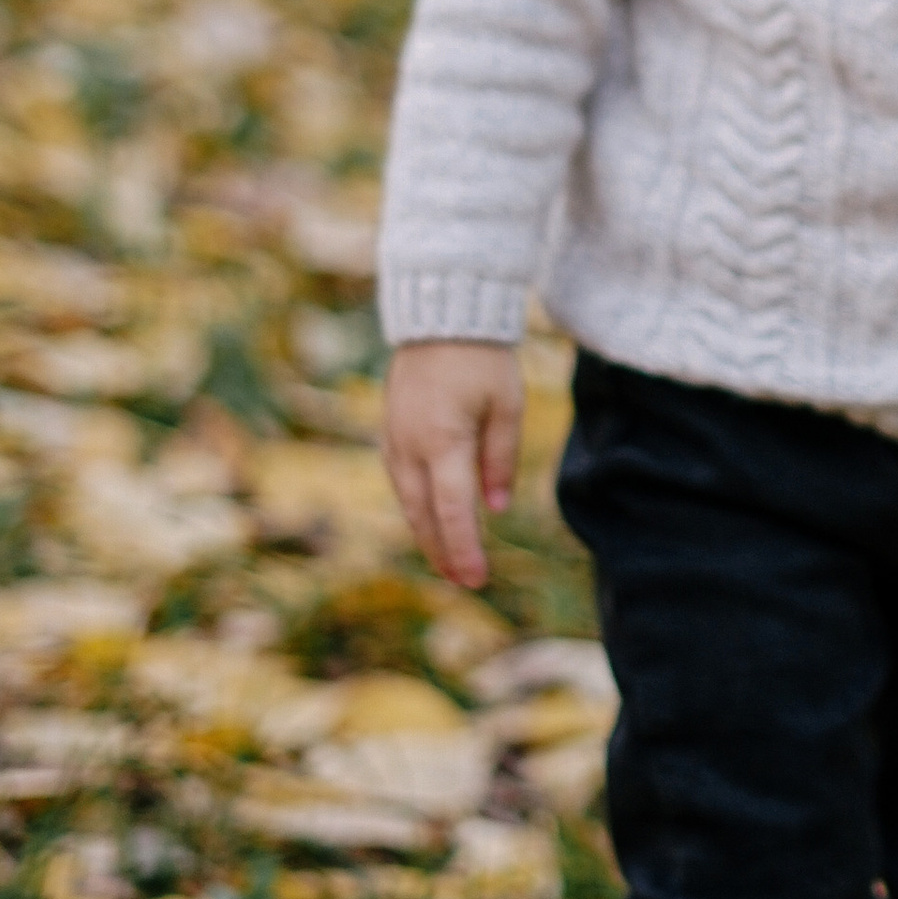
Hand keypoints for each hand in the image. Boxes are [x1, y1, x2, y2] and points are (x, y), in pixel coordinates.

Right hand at [382, 339, 523, 590]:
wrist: (440, 317)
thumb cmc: (481, 359)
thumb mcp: (507, 406)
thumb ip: (501, 458)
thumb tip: (496, 507)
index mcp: (443, 441)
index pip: (453, 510)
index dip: (464, 549)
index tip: (477, 579)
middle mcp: (411, 447)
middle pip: (423, 515)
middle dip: (443, 552)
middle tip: (465, 582)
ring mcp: (395, 439)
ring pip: (407, 501)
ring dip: (427, 533)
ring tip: (449, 562)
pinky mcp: (390, 431)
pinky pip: (400, 481)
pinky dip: (416, 507)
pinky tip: (431, 520)